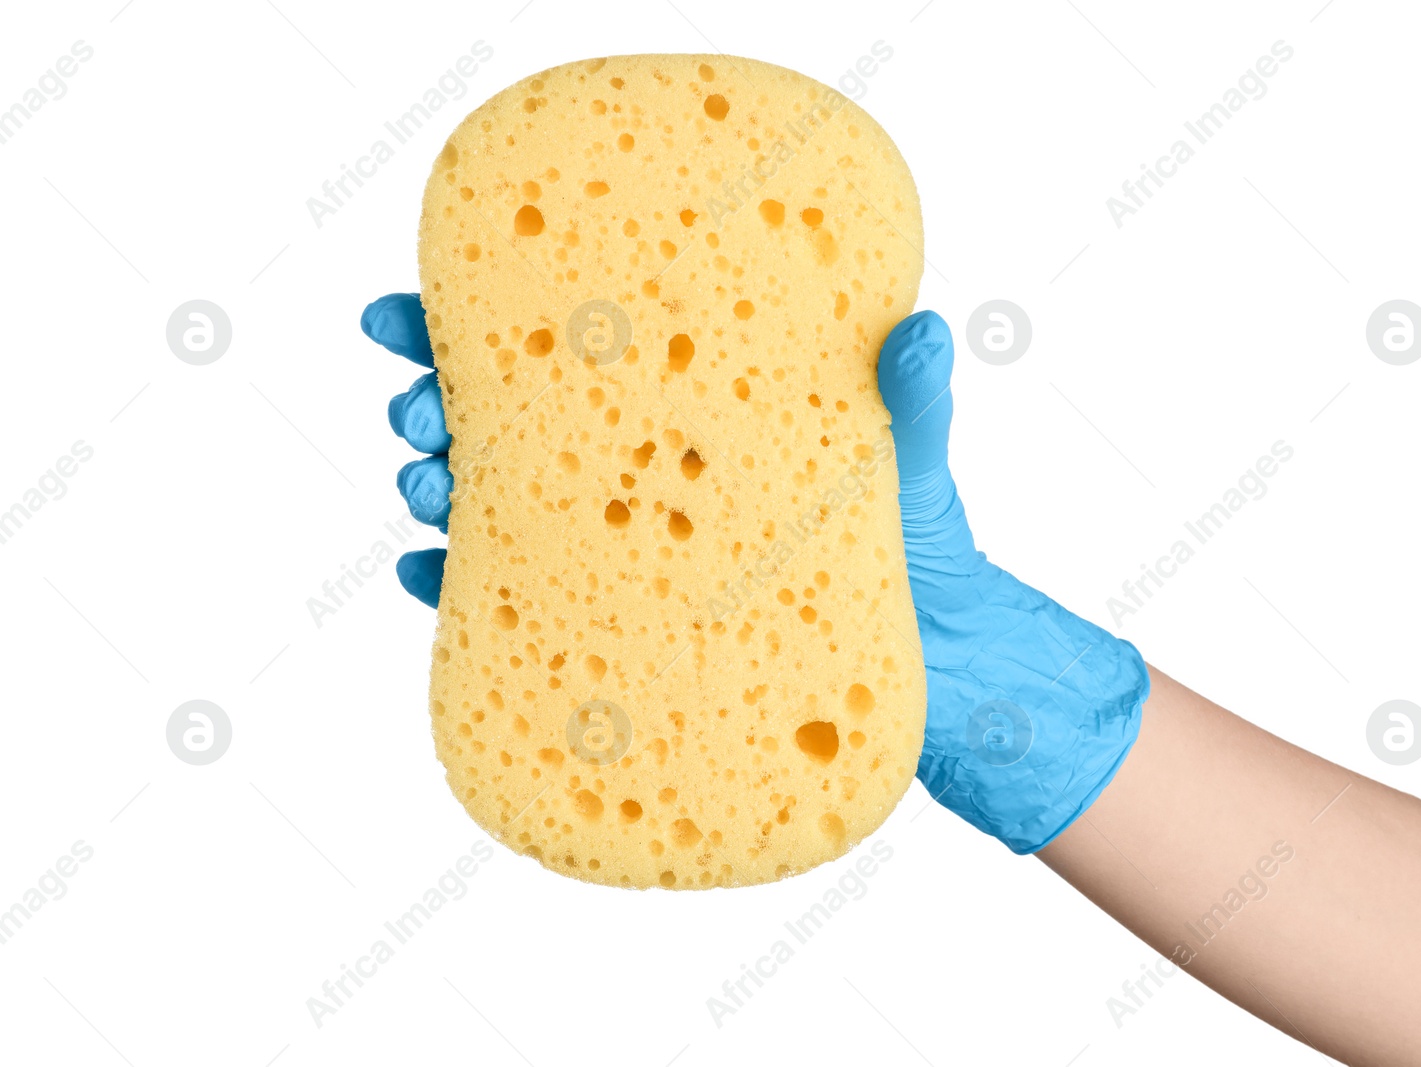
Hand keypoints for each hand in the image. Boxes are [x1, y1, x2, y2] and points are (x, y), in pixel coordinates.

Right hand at [364, 294, 1148, 852]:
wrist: (937, 663)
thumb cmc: (918, 545)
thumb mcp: (908, 461)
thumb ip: (911, 398)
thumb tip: (927, 329)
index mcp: (686, 407)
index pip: (570, 348)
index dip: (474, 323)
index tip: (405, 309)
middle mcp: (644, 472)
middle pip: (509, 422)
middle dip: (436, 404)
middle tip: (417, 408)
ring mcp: (628, 550)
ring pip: (500, 509)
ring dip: (437, 490)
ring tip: (422, 486)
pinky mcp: (630, 629)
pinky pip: (524, 607)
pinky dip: (462, 592)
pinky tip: (426, 579)